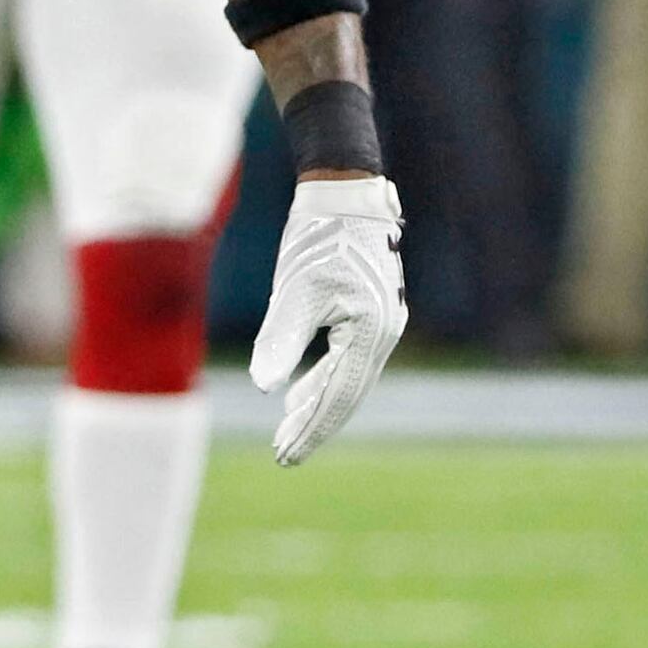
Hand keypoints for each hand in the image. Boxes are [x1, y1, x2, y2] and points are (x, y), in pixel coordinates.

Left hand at [250, 174, 406, 465]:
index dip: (312, 430)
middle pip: (346, 393)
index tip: (285, 456)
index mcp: (371, 332)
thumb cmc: (318, 237)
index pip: (338, 396)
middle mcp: (383, 333)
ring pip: (345, 377)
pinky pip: (345, 358)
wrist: (344, 191)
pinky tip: (296, 394)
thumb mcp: (295, 290)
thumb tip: (264, 387)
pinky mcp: (368, 311)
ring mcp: (379, 323)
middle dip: (313, 425)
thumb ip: (282, 340)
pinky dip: (320, 378)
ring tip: (286, 430)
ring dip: (315, 403)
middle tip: (282, 454)